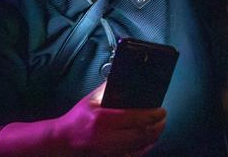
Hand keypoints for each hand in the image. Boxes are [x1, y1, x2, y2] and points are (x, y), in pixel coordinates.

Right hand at [52, 82, 166, 154]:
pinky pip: (134, 155)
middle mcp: (107, 137)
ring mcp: (110, 150)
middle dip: (157, 126)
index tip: (161, 110)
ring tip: (159, 127)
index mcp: (102, 119)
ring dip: (154, 136)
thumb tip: (123, 78)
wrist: (64, 139)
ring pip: (140, 146)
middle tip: (163, 118)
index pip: (135, 118)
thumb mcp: (90, 100)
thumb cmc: (77, 119)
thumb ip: (107, 89)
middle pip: (141, 134)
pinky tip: (150, 140)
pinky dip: (145, 148)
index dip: (152, 115)